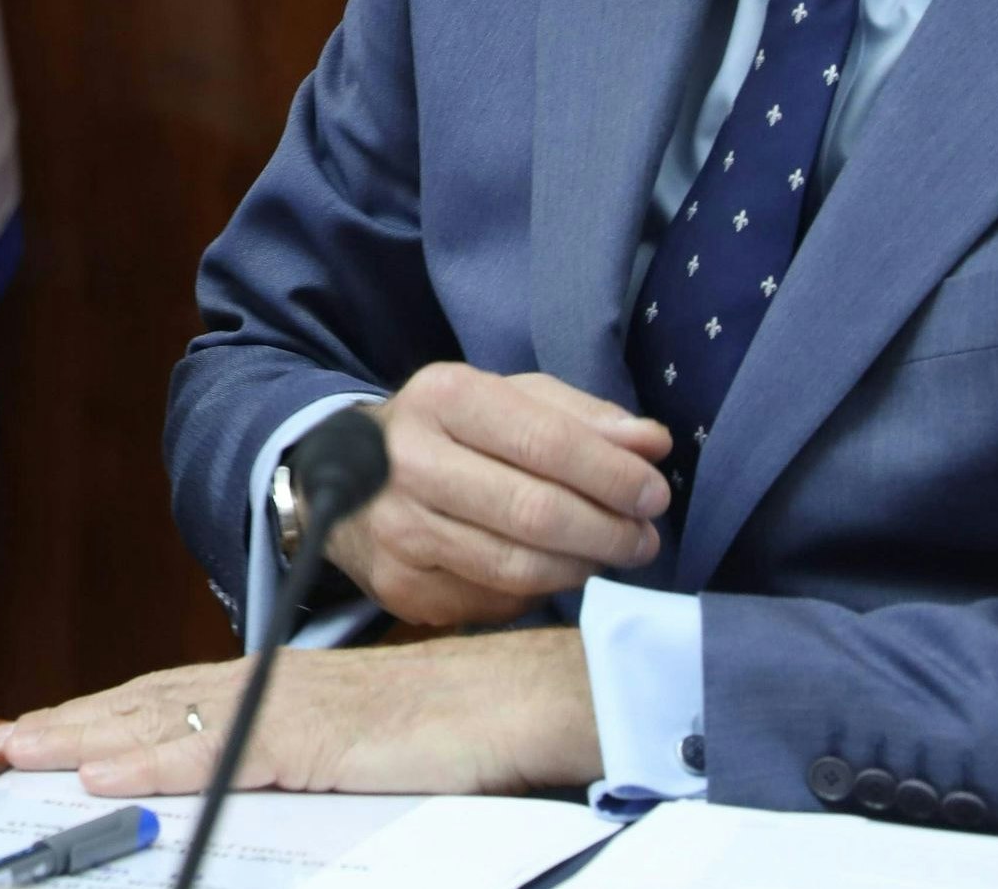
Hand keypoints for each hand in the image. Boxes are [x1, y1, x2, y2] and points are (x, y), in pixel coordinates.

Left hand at [0, 629, 599, 796]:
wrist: (526, 700)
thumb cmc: (457, 723)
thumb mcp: (359, 739)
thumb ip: (302, 750)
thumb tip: (257, 774)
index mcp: (277, 685)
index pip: (167, 695)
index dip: (101, 712)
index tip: (41, 729)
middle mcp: (268, 686)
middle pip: (145, 701)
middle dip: (68, 722)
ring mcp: (284, 709)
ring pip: (162, 721)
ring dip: (85, 738)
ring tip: (20, 753)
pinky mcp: (308, 740)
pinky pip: (213, 755)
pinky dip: (152, 762)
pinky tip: (106, 775)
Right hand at [328, 365, 669, 626]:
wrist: (344, 478)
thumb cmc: (451, 432)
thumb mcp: (509, 401)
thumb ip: (582, 418)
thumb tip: (651, 444)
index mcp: (442, 398)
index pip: (545, 442)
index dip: (613, 475)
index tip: (654, 494)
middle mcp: (409, 461)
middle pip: (536, 512)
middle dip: (609, 531)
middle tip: (643, 538)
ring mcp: (398, 529)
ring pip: (520, 568)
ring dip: (582, 567)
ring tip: (605, 554)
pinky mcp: (401, 585)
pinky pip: (496, 600)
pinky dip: (538, 591)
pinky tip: (547, 568)